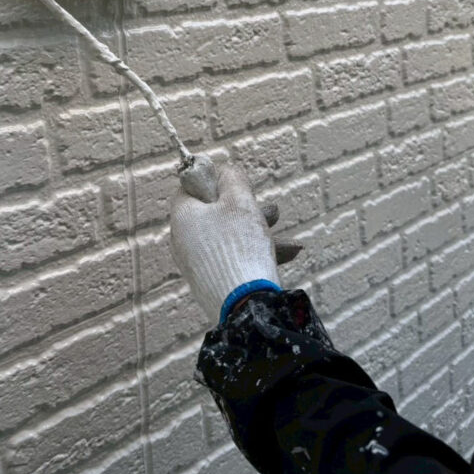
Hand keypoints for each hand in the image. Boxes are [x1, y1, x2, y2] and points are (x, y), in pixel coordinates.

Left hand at [169, 162, 297, 322]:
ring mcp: (197, 263)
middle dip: (248, 210)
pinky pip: (233, 258)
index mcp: (182, 217)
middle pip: (215, 213)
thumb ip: (233, 179)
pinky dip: (257, 254)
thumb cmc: (240, 246)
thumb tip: (224, 169)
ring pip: (230, 237)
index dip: (216, 181)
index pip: (192, 188)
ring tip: (291, 240)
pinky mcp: (211, 281)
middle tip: (273, 211)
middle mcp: (183, 240)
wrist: (244, 304)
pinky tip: (289, 255)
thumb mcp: (240, 201)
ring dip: (260, 233)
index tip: (238, 184)